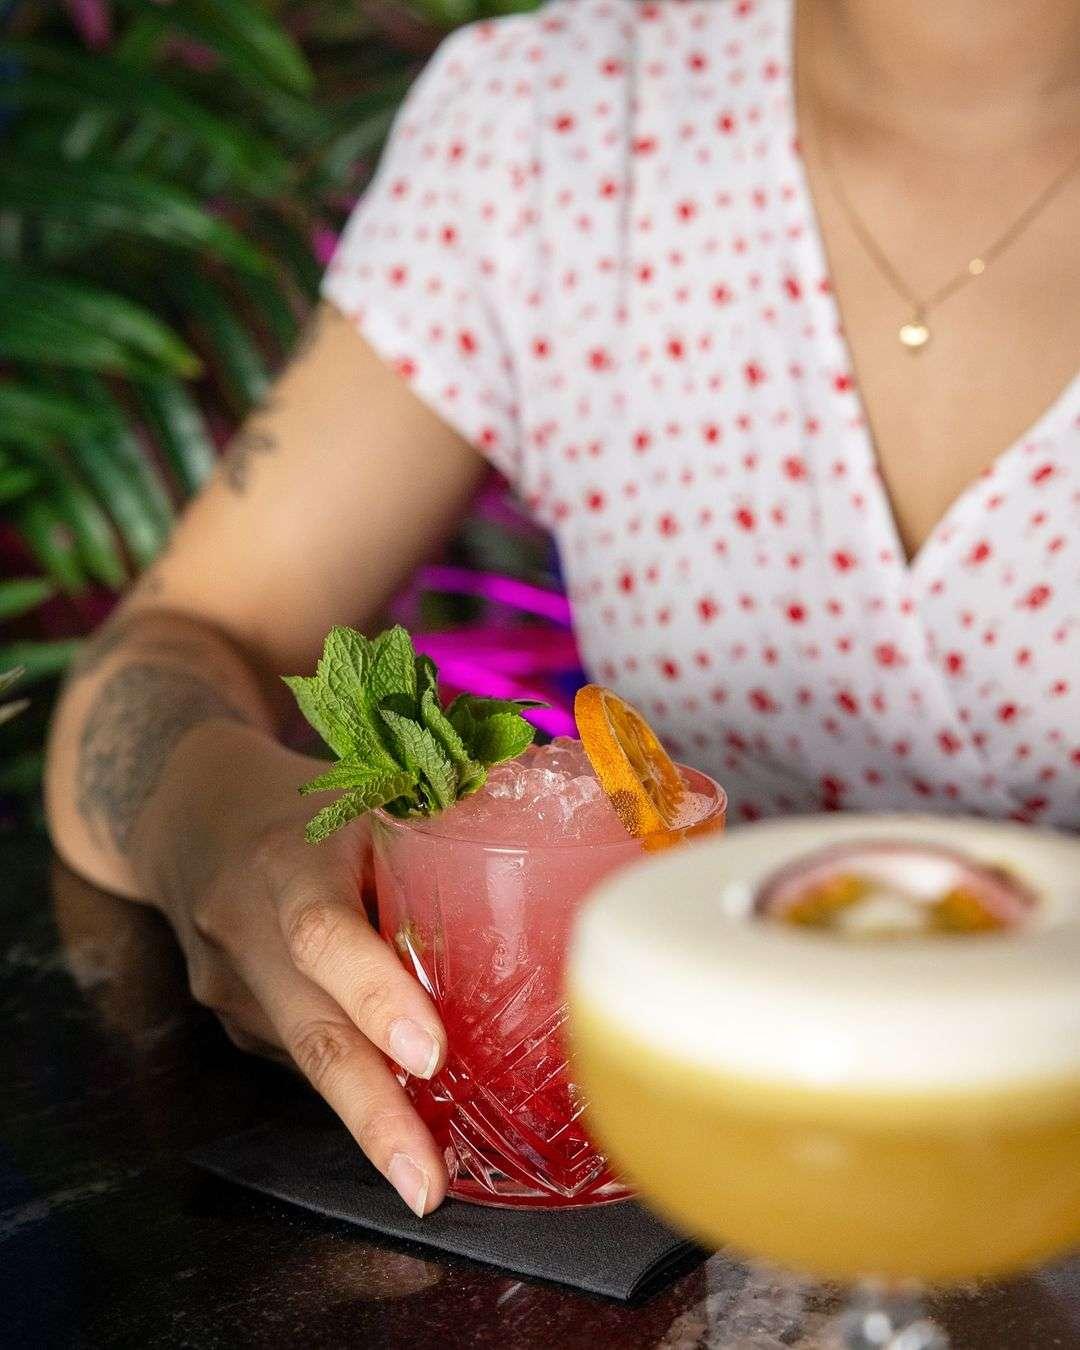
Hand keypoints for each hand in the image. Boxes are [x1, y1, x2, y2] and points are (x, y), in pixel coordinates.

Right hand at [159, 801, 448, 1216]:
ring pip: (309, 1062)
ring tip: (430, 1173)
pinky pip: (303, 1060)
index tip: (429, 1054)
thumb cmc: (307, 807)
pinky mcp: (235, 1022)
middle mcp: (245, 931)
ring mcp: (230, 987)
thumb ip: (430, 839)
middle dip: (373, 1115)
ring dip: (372, 1118)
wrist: (195, 820)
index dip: (376, 995)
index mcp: (285, 863)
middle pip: (312, 1035)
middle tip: (426, 1181)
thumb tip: (547, 877)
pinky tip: (398, 1113)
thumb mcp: (362, 799)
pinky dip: (355, 1084)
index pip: (324, 935)